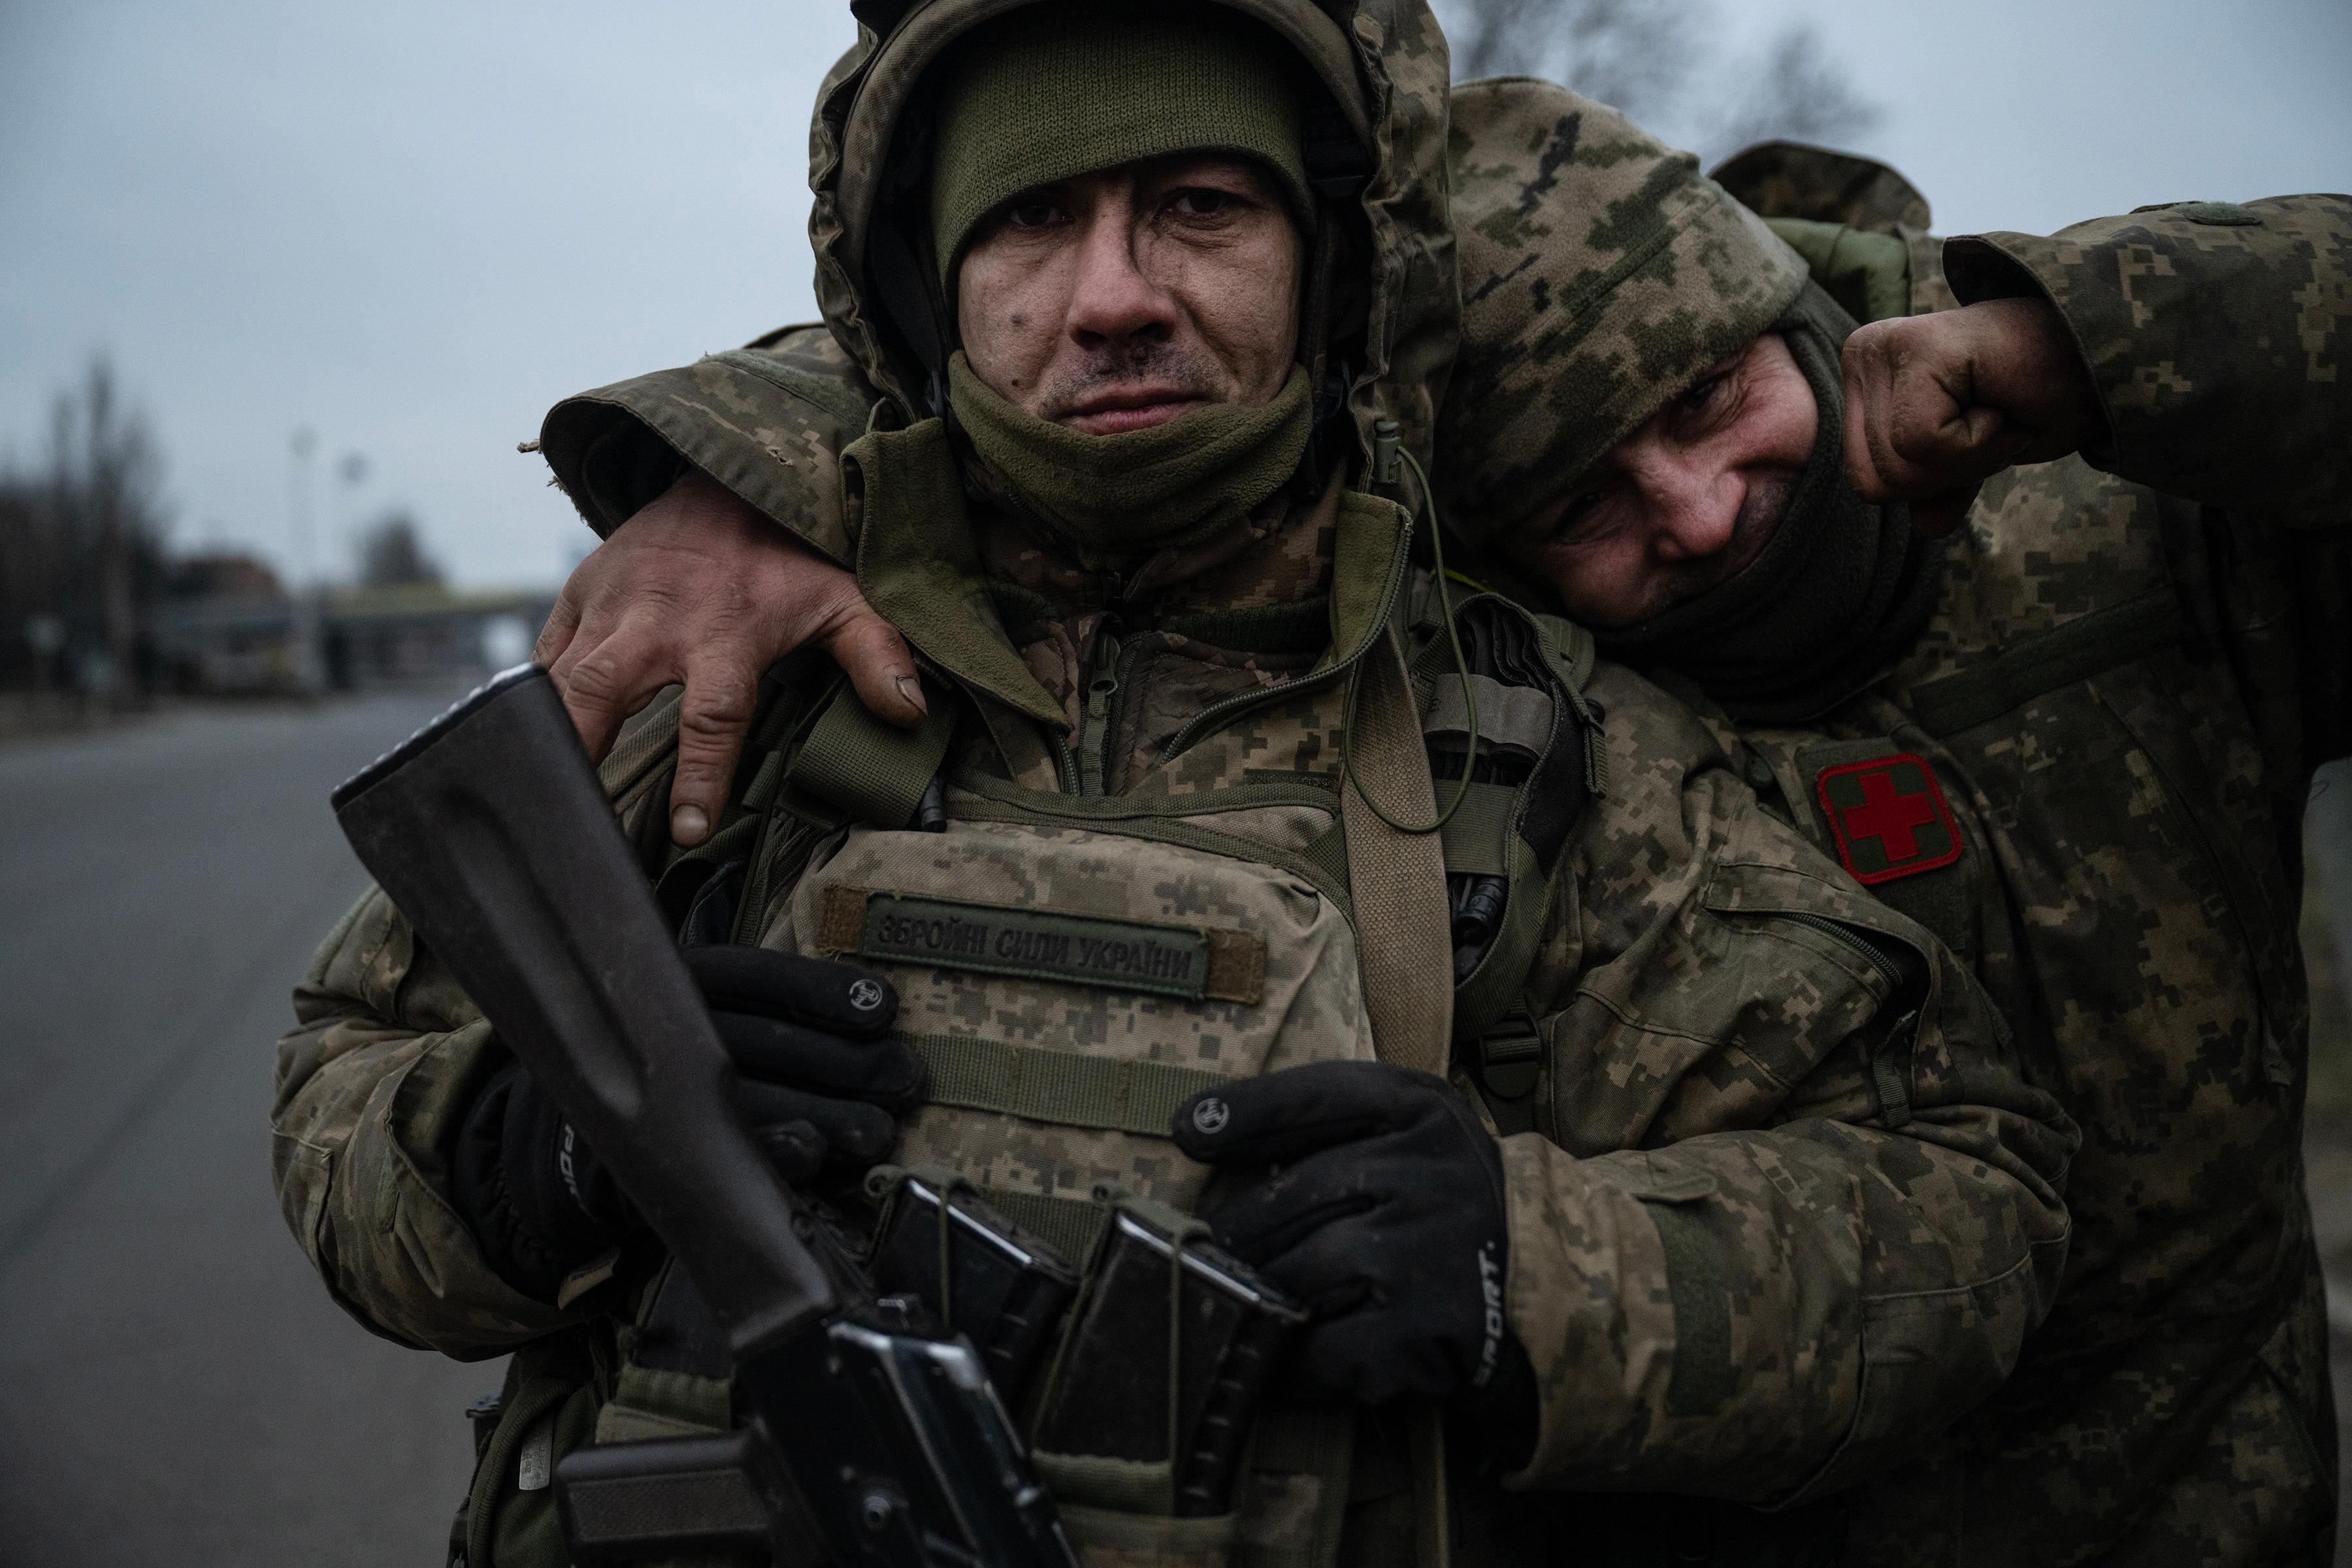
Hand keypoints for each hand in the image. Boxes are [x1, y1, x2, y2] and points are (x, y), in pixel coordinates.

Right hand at [452, 948, 920, 1301]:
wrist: (575, 1142)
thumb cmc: (677, 1066)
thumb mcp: (717, 1019)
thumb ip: (781, 1012)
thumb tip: (883, 1014)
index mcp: (679, 981)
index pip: (756, 976)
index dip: (822, 990)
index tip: (888, 1006)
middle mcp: (659, 1028)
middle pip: (765, 1039)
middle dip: (845, 1061)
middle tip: (906, 1078)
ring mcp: (648, 1091)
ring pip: (748, 1096)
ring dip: (822, 1113)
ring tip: (880, 1127)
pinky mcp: (640, 1152)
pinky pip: (713, 1153)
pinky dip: (767, 1153)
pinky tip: (810, 1154)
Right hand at [536, 469, 922, 847]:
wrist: (726, 475)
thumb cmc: (787, 555)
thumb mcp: (843, 596)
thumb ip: (876, 652)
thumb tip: (911, 712)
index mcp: (726, 631)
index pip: (712, 716)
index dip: (700, 776)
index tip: (688, 832)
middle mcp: (658, 620)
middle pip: (603, 693)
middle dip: (581, 754)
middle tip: (572, 820)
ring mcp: (610, 604)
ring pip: (561, 678)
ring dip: (546, 734)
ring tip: (540, 793)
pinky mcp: (579, 593)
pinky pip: (546, 654)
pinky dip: (536, 697)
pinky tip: (531, 743)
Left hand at [1172, 1062, 1516, 1406]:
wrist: (1534, 1289)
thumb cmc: (1435, 1199)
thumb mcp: (1406, 1128)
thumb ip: (1320, 1117)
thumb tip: (1190, 1127)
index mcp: (1425, 1110)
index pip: (1319, 1096)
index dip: (1245, 1112)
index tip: (1184, 1130)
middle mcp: (1432, 1172)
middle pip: (1290, 1197)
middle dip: (1239, 1231)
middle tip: (1211, 1252)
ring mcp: (1430, 1252)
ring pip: (1296, 1273)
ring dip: (1261, 1293)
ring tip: (1250, 1298)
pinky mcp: (1426, 1330)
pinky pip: (1321, 1347)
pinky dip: (1290, 1358)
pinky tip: (1283, 1354)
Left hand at [1842, 296, 2103, 537]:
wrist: (2105, 360)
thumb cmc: (2041, 399)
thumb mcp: (1977, 458)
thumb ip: (1940, 490)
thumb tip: (1926, 526)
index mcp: (1865, 383)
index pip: (1867, 482)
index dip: (1935, 481)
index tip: (1978, 432)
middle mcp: (1863, 355)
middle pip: (1876, 481)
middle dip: (1949, 473)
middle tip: (1994, 421)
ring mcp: (1885, 348)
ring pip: (1898, 466)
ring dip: (1969, 457)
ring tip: (1999, 410)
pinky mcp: (1917, 347)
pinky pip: (1922, 442)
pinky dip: (1977, 443)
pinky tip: (2002, 404)